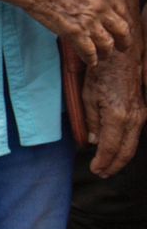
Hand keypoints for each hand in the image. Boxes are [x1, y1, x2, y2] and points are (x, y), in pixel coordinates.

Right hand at [12, 0, 133, 65]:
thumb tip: (89, 7)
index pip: (121, 11)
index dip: (122, 23)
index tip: (119, 30)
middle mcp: (100, 6)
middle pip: (122, 29)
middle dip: (124, 41)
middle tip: (122, 48)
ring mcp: (88, 20)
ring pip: (108, 44)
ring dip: (106, 53)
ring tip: (103, 57)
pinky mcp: (75, 32)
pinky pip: (89, 51)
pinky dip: (91, 59)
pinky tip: (91, 62)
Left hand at [81, 42, 145, 176]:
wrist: (122, 54)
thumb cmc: (101, 71)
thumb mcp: (87, 95)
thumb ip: (92, 121)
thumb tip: (94, 141)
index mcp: (117, 116)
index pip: (110, 148)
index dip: (103, 162)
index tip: (95, 169)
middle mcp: (133, 119)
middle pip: (126, 151)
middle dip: (114, 165)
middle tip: (102, 173)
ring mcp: (141, 115)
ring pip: (133, 144)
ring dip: (121, 158)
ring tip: (108, 166)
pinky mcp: (142, 110)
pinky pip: (135, 134)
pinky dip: (126, 146)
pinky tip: (117, 149)